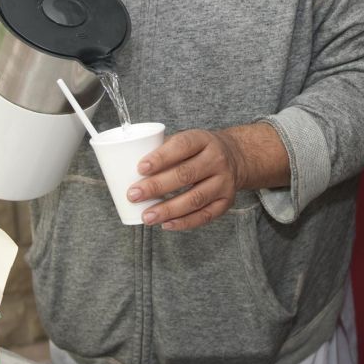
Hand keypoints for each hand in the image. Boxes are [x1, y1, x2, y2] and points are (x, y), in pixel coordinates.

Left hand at [131, 128, 250, 231]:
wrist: (235, 157)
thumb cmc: (199, 150)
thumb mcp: (187, 139)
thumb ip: (163, 149)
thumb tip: (127, 167)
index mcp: (203, 140)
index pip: (182, 146)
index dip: (160, 157)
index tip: (139, 168)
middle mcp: (216, 160)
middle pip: (185, 174)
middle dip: (156, 186)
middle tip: (133, 195)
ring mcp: (224, 182)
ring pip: (195, 198)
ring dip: (168, 209)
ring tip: (146, 216)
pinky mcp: (226, 201)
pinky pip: (205, 215)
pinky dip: (184, 222)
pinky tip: (166, 224)